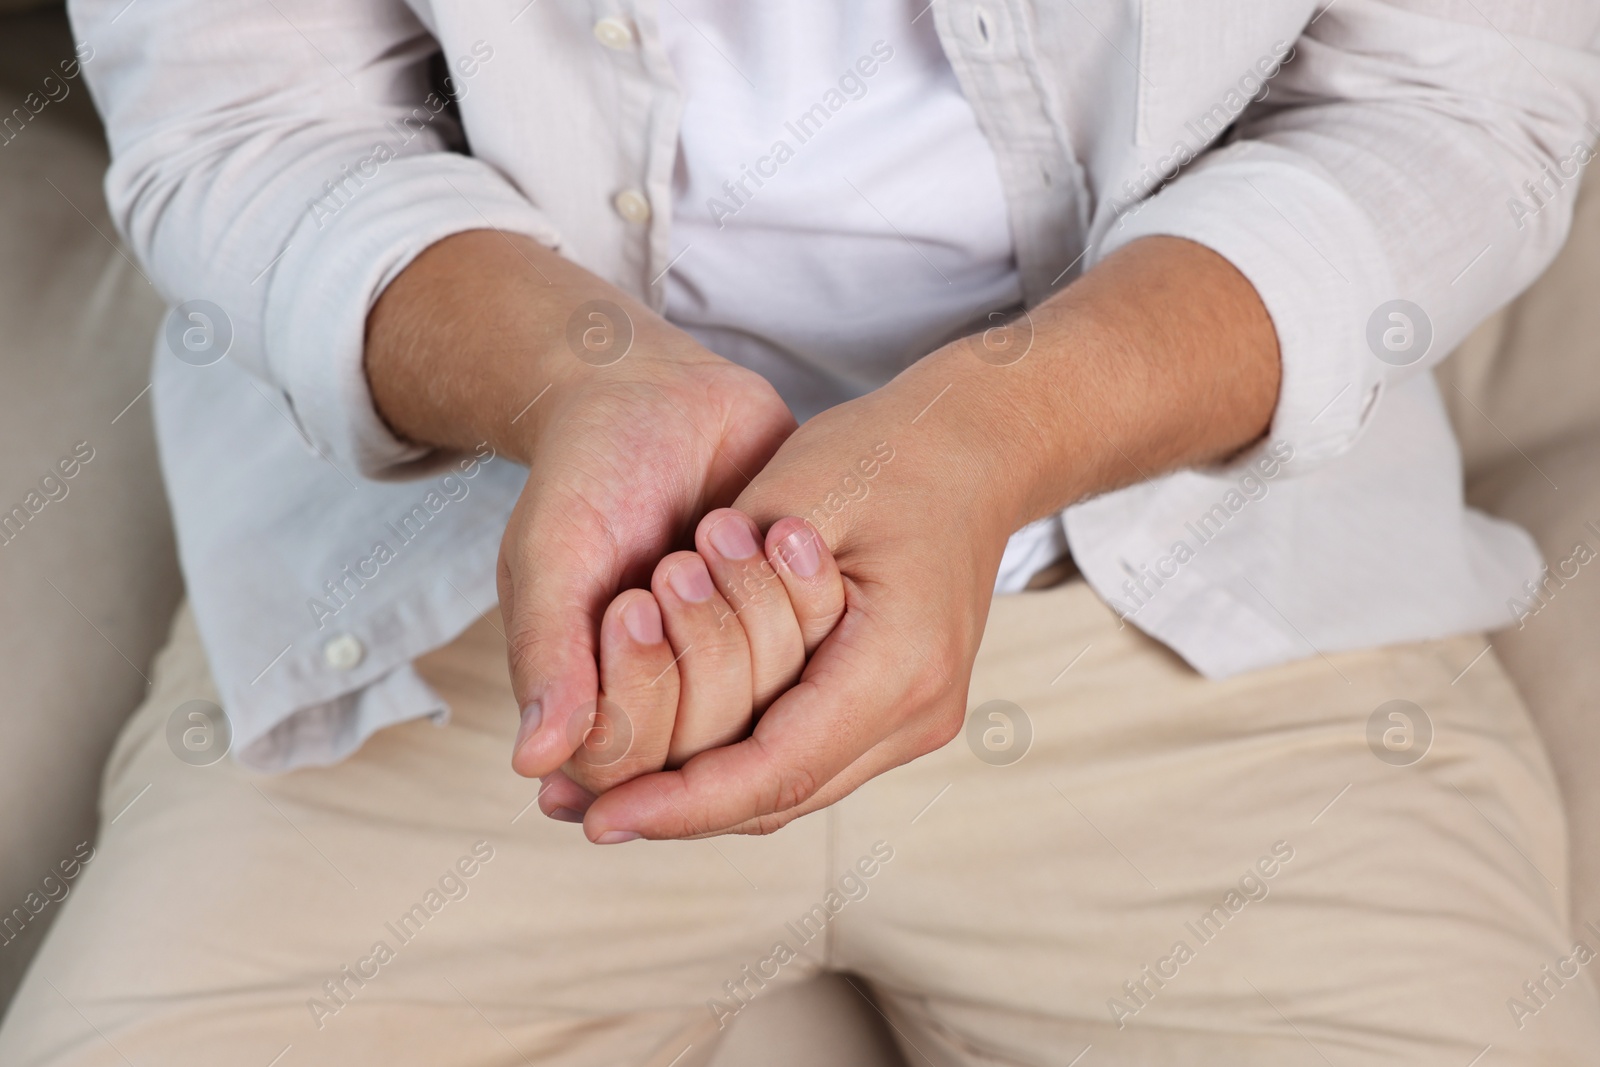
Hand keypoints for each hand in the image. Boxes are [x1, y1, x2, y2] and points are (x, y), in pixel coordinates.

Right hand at [363, 231, 807, 782]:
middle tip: (680, 561)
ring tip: (720, 529)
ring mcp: (736, 673)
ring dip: (751, 609)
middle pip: (705, 743)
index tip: (633, 603)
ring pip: (772, 705)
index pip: (622, 766)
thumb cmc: (589, 469)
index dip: (639, 690)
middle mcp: (666, 703)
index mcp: (589, 699)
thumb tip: (534, 763)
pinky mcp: (795, 635)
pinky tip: (778, 529)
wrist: (661, 394)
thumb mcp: (553, 549)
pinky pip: (823, 654)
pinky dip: (804, 590)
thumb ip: (546, 650)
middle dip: (700, 641)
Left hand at [572, 355, 1023, 839]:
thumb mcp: (793, 497)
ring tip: (610, 795)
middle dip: (680, 812)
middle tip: (585, 813)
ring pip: (795, 790)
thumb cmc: (887, 455)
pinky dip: (740, 766)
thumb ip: (721, 589)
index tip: (601, 817)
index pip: (776, 766)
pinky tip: (673, 760)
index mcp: (899, 661)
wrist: (979, 450)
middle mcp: (919, 711)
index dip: (683, 803)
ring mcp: (919, 718)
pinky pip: (810, 759)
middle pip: (783, 797)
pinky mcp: (903, 710)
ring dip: (705, 796)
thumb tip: (641, 669)